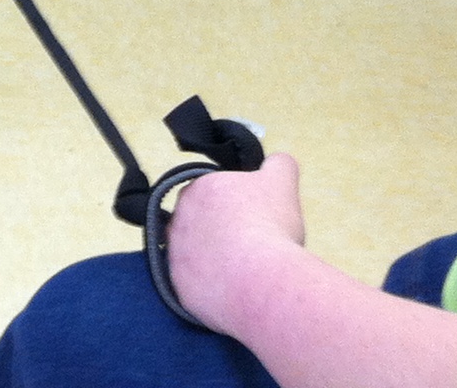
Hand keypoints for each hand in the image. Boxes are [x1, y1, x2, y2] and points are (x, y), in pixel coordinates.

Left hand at [166, 154, 307, 338]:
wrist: (260, 279)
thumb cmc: (270, 224)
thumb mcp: (282, 183)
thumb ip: (279, 165)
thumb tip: (279, 161)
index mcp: (198, 190)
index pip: (212, 195)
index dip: (235, 209)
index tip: (254, 222)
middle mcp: (177, 220)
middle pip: (200, 225)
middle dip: (221, 234)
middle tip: (251, 248)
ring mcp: (174, 256)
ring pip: (194, 257)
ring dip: (214, 263)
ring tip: (245, 274)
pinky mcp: (179, 289)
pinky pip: (195, 288)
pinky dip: (213, 290)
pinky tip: (235, 293)